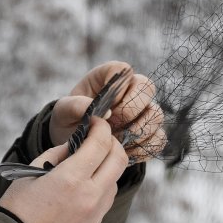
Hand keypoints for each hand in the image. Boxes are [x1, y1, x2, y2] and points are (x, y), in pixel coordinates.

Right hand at [0, 117, 127, 222]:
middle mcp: (90, 194)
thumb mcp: (31, 172)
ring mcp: (95, 212)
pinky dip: (104, 183)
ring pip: (116, 178)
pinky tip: (87, 182)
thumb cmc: (17, 208)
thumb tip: (76, 144)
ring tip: (90, 161)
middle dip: (112, 142)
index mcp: (72, 178)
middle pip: (119, 159)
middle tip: (99, 137)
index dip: (100, 127)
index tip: (95, 121)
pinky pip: (108, 197)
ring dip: (108, 164)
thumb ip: (58, 154)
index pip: (100, 143)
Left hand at [50, 61, 166, 163]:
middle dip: (130, 110)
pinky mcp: (150, 134)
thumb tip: (105, 113)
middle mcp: (130, 90)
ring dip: (137, 131)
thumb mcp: (63, 111)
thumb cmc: (69, 120)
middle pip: (147, 87)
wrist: (75, 143)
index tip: (106, 105)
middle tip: (112, 126)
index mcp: (108, 77)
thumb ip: (76, 106)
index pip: (123, 69)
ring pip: (156, 115)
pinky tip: (125, 152)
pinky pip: (159, 139)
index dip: (117, 87)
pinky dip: (143, 148)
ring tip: (117, 141)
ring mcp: (143, 112)